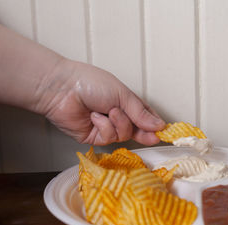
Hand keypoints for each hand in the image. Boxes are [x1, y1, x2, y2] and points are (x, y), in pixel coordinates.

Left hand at [36, 59, 165, 145]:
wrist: (63, 89)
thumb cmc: (91, 83)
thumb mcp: (122, 94)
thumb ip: (140, 112)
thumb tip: (159, 126)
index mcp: (126, 103)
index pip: (146, 117)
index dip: (155, 125)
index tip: (164, 132)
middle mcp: (117, 116)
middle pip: (137, 130)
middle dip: (144, 132)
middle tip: (153, 137)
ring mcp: (106, 128)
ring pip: (124, 135)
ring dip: (118, 123)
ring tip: (108, 110)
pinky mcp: (95, 137)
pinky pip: (108, 138)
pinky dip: (104, 126)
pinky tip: (95, 117)